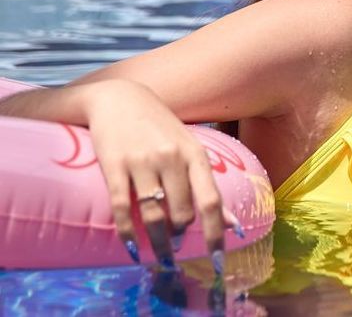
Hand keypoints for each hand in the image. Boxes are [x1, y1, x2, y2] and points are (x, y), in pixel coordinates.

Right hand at [81, 79, 229, 267]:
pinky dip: (127, 232)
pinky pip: (122, 207)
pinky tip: (131, 246)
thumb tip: (233, 223)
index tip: (217, 259)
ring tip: (159, 255)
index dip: (216, 232)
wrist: (119, 98)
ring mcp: (142, 161)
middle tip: (176, 247)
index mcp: (195, 154)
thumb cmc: (160, 127)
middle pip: (181, 212)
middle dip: (180, 236)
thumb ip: (207, 184)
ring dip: (157, 241)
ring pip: (154, 214)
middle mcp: (172, 158)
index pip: (211, 201)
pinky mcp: (114, 165)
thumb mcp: (190, 150)